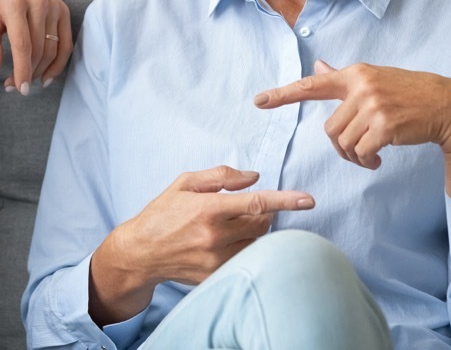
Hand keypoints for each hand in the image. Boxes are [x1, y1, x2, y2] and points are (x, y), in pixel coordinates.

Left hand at [0, 0, 71, 93]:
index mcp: (15, 3)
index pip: (23, 45)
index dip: (22, 70)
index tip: (18, 88)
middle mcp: (38, 3)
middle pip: (39, 49)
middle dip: (28, 73)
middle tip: (15, 86)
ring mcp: (54, 5)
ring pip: (53, 49)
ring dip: (41, 71)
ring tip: (27, 80)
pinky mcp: (63, 9)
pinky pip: (66, 42)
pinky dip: (59, 62)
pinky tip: (47, 75)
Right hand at [89, 166, 312, 324]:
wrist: (141, 251)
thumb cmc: (162, 213)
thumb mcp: (184, 183)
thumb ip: (220, 175)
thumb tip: (253, 177)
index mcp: (207, 208)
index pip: (256, 203)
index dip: (286, 200)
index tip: (309, 200)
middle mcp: (214, 236)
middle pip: (262, 224)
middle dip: (262, 213)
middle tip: (246, 208)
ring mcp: (216, 259)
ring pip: (256, 243)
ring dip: (255, 231)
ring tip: (234, 224)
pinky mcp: (215, 275)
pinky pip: (244, 258)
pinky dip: (244, 247)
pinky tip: (227, 241)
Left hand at [254, 60, 450, 169]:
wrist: (448, 106)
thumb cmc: (409, 93)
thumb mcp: (375, 79)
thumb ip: (344, 78)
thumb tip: (318, 67)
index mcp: (355, 74)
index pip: (312, 84)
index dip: (283, 94)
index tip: (258, 101)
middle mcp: (361, 87)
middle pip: (329, 128)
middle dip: (341, 146)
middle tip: (359, 151)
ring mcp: (373, 105)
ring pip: (343, 142)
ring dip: (354, 156)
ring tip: (370, 155)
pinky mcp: (386, 125)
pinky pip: (361, 152)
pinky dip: (366, 161)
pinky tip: (378, 160)